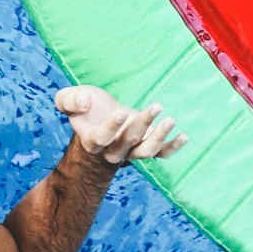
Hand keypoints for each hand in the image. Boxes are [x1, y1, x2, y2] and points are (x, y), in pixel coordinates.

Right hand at [55, 86, 184, 170]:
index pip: (102, 139)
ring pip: (146, 152)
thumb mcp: (69, 98)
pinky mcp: (146, 146)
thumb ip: (68, 99)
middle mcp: (112, 150)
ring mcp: (131, 150)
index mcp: (92, 140)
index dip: (111, 128)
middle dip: (142, 125)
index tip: (121, 112)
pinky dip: (173, 147)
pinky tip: (184, 136)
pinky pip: (161, 154)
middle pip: (128, 143)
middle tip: (156, 106)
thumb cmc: (86, 107)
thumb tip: (83, 103)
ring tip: (170, 120)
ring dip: (159, 137)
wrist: (99, 120)